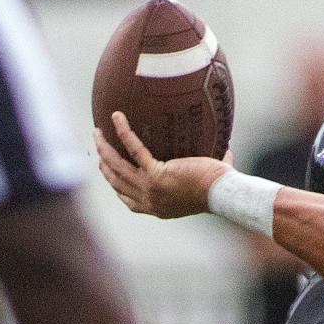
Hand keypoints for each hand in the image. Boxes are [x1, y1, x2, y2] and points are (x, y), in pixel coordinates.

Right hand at [94, 112, 229, 218]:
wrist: (222, 194)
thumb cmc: (220, 189)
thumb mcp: (207, 185)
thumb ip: (209, 168)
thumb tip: (227, 150)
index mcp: (158, 208)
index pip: (130, 201)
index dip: (117, 187)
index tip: (111, 173)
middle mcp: (150, 201)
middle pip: (117, 183)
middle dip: (104, 166)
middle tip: (99, 149)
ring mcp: (151, 189)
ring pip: (117, 167)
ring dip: (104, 149)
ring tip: (97, 132)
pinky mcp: (156, 174)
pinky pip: (134, 149)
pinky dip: (123, 131)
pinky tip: (117, 116)